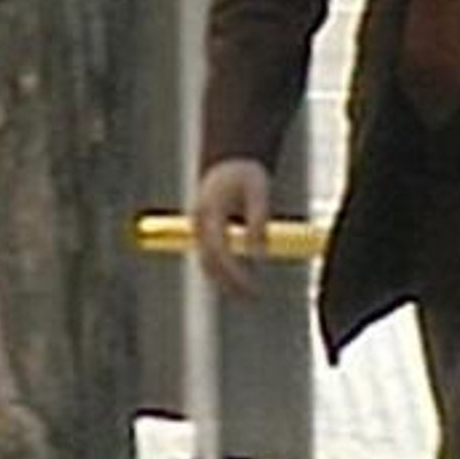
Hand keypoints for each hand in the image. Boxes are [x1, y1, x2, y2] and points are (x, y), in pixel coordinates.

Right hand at [192, 157, 270, 295]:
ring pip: (208, 264)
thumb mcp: (259, 191)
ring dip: (226, 281)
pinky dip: (225, 271)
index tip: (253, 286)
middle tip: (253, 296)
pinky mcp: (203, 234)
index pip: (217, 252)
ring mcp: (197, 230)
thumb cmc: (246, 175)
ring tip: (251, 293)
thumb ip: (259, 220)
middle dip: (228, 283)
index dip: (234, 272)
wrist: (228, 162)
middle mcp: (198, 224)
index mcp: (209, 212)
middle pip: (208, 264)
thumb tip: (261, 254)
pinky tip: (243, 281)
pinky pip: (212, 258)